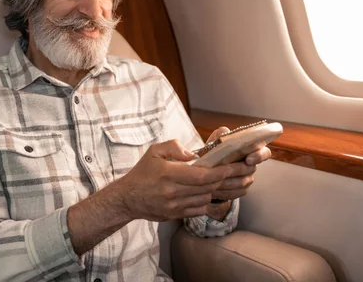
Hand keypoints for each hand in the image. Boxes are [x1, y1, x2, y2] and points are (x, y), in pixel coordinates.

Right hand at [116, 140, 231, 221]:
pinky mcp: (175, 215)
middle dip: (223, 180)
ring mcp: (175, 206)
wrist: (127, 198)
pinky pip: (198, 209)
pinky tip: (206, 192)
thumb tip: (192, 155)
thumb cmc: (142, 173)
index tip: (230, 167)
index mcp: (169, 174)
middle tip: (234, 173)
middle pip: (207, 187)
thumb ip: (173, 147)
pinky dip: (206, 201)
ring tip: (219, 181)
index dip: (220, 172)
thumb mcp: (154, 151)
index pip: (202, 175)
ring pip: (205, 198)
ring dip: (214, 189)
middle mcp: (173, 192)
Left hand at [207, 127, 270, 201]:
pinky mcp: (241, 190)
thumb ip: (221, 134)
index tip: (249, 159)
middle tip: (224, 172)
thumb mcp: (215, 141)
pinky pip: (237, 193)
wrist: (206, 170)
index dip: (259, 156)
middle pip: (251, 169)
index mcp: (249, 150)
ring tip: (214, 181)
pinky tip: (214, 190)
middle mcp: (251, 164)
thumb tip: (225, 132)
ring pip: (243, 182)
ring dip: (228, 182)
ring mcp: (247, 178)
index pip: (264, 152)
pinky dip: (225, 192)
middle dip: (237, 171)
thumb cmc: (213, 153)